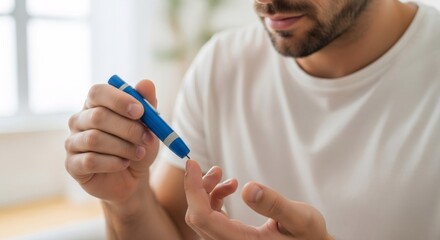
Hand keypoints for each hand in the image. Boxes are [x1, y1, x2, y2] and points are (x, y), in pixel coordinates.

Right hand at [65, 80, 159, 203]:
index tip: (140, 111)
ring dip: (123, 147)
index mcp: (96, 104)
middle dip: (128, 128)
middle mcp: (79, 120)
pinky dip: (113, 163)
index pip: (98, 92)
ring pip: (94, 139)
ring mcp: (72, 142)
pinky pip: (90, 161)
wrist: (133, 178)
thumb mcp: (149, 126)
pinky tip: (124, 164)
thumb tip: (146, 83)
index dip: (119, 100)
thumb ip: (147, 104)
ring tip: (139, 153)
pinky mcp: (72, 165)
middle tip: (147, 138)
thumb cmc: (137, 146)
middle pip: (98, 116)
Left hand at [184, 160, 332, 239]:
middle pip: (198, 216)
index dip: (193, 189)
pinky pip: (211, 220)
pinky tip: (230, 190)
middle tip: (217, 169)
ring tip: (228, 179)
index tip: (192, 164)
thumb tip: (248, 188)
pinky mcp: (231, 238)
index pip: (203, 217)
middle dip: (200, 188)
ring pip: (202, 217)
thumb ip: (275, 205)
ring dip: (207, 193)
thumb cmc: (308, 236)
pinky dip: (214, 201)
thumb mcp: (300, 219)